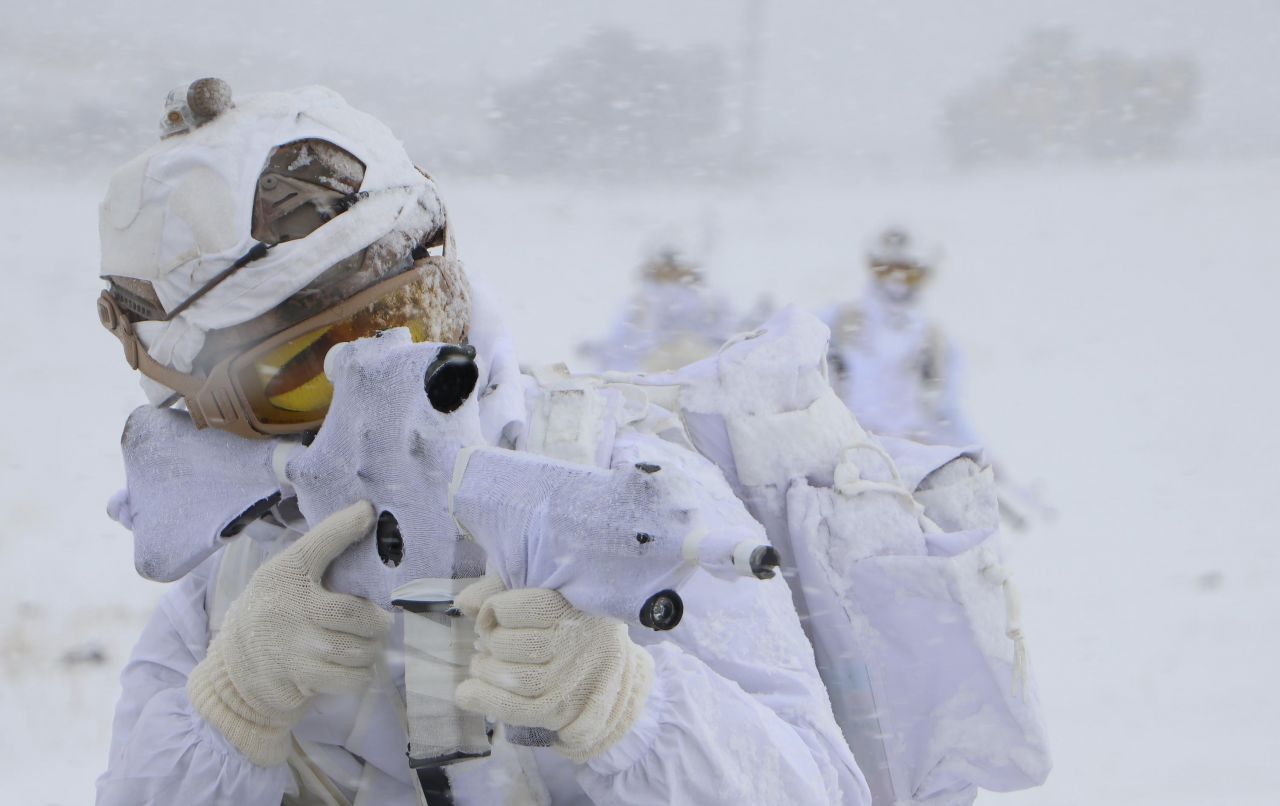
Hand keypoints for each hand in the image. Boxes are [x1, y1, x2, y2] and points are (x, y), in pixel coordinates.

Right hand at [188, 501, 393, 765]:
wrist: (236, 659)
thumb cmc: (277, 606)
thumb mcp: (287, 571)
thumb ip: (323, 548)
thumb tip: (368, 513)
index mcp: (286, 574)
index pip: (319, 543)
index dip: (345, 527)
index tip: (367, 512)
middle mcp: (291, 609)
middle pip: (357, 616)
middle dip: (378, 622)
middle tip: (379, 622)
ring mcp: (295, 648)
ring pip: (358, 650)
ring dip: (371, 649)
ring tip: (365, 644)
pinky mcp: (300, 678)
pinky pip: (350, 679)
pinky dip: (361, 674)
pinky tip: (353, 665)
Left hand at [454, 577, 653, 762]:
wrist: (610, 667)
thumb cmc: (568, 622)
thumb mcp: (546, 592)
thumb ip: (502, 586)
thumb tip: (464, 603)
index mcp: (576, 608)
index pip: (527, 606)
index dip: (495, 608)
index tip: (490, 613)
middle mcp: (577, 645)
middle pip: (514, 644)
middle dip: (490, 641)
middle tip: (485, 640)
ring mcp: (570, 681)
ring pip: (513, 678)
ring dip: (484, 670)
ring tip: (480, 664)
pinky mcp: (560, 710)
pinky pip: (516, 710)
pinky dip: (485, 700)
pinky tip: (466, 693)